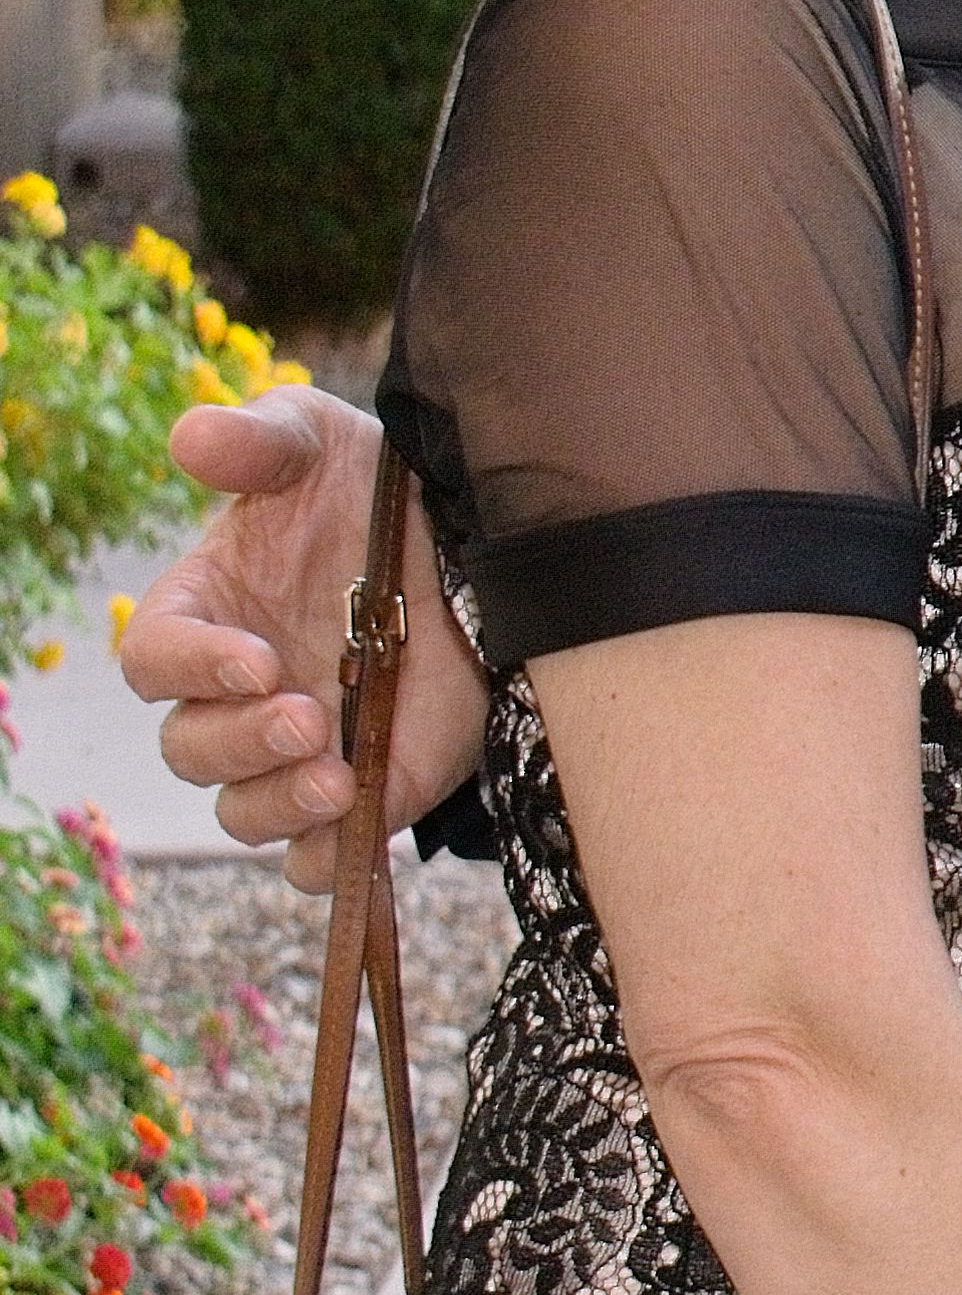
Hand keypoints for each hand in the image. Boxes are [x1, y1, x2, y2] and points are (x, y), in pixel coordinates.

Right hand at [124, 387, 473, 885]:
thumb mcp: (321, 442)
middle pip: (191, 751)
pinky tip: (356, 827)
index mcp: (205, 616)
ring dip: (278, 805)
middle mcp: (237, 693)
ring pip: (244, 812)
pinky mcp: (366, 788)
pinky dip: (326, 857)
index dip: (190, 667)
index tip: (253, 657)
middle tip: (306, 716)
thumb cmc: (373, 484)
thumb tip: (195, 437)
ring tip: (339, 778)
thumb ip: (258, 439)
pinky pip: (317, 857)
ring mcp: (299, 746)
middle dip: (240, 743)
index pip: (154, 662)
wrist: (476, 539)